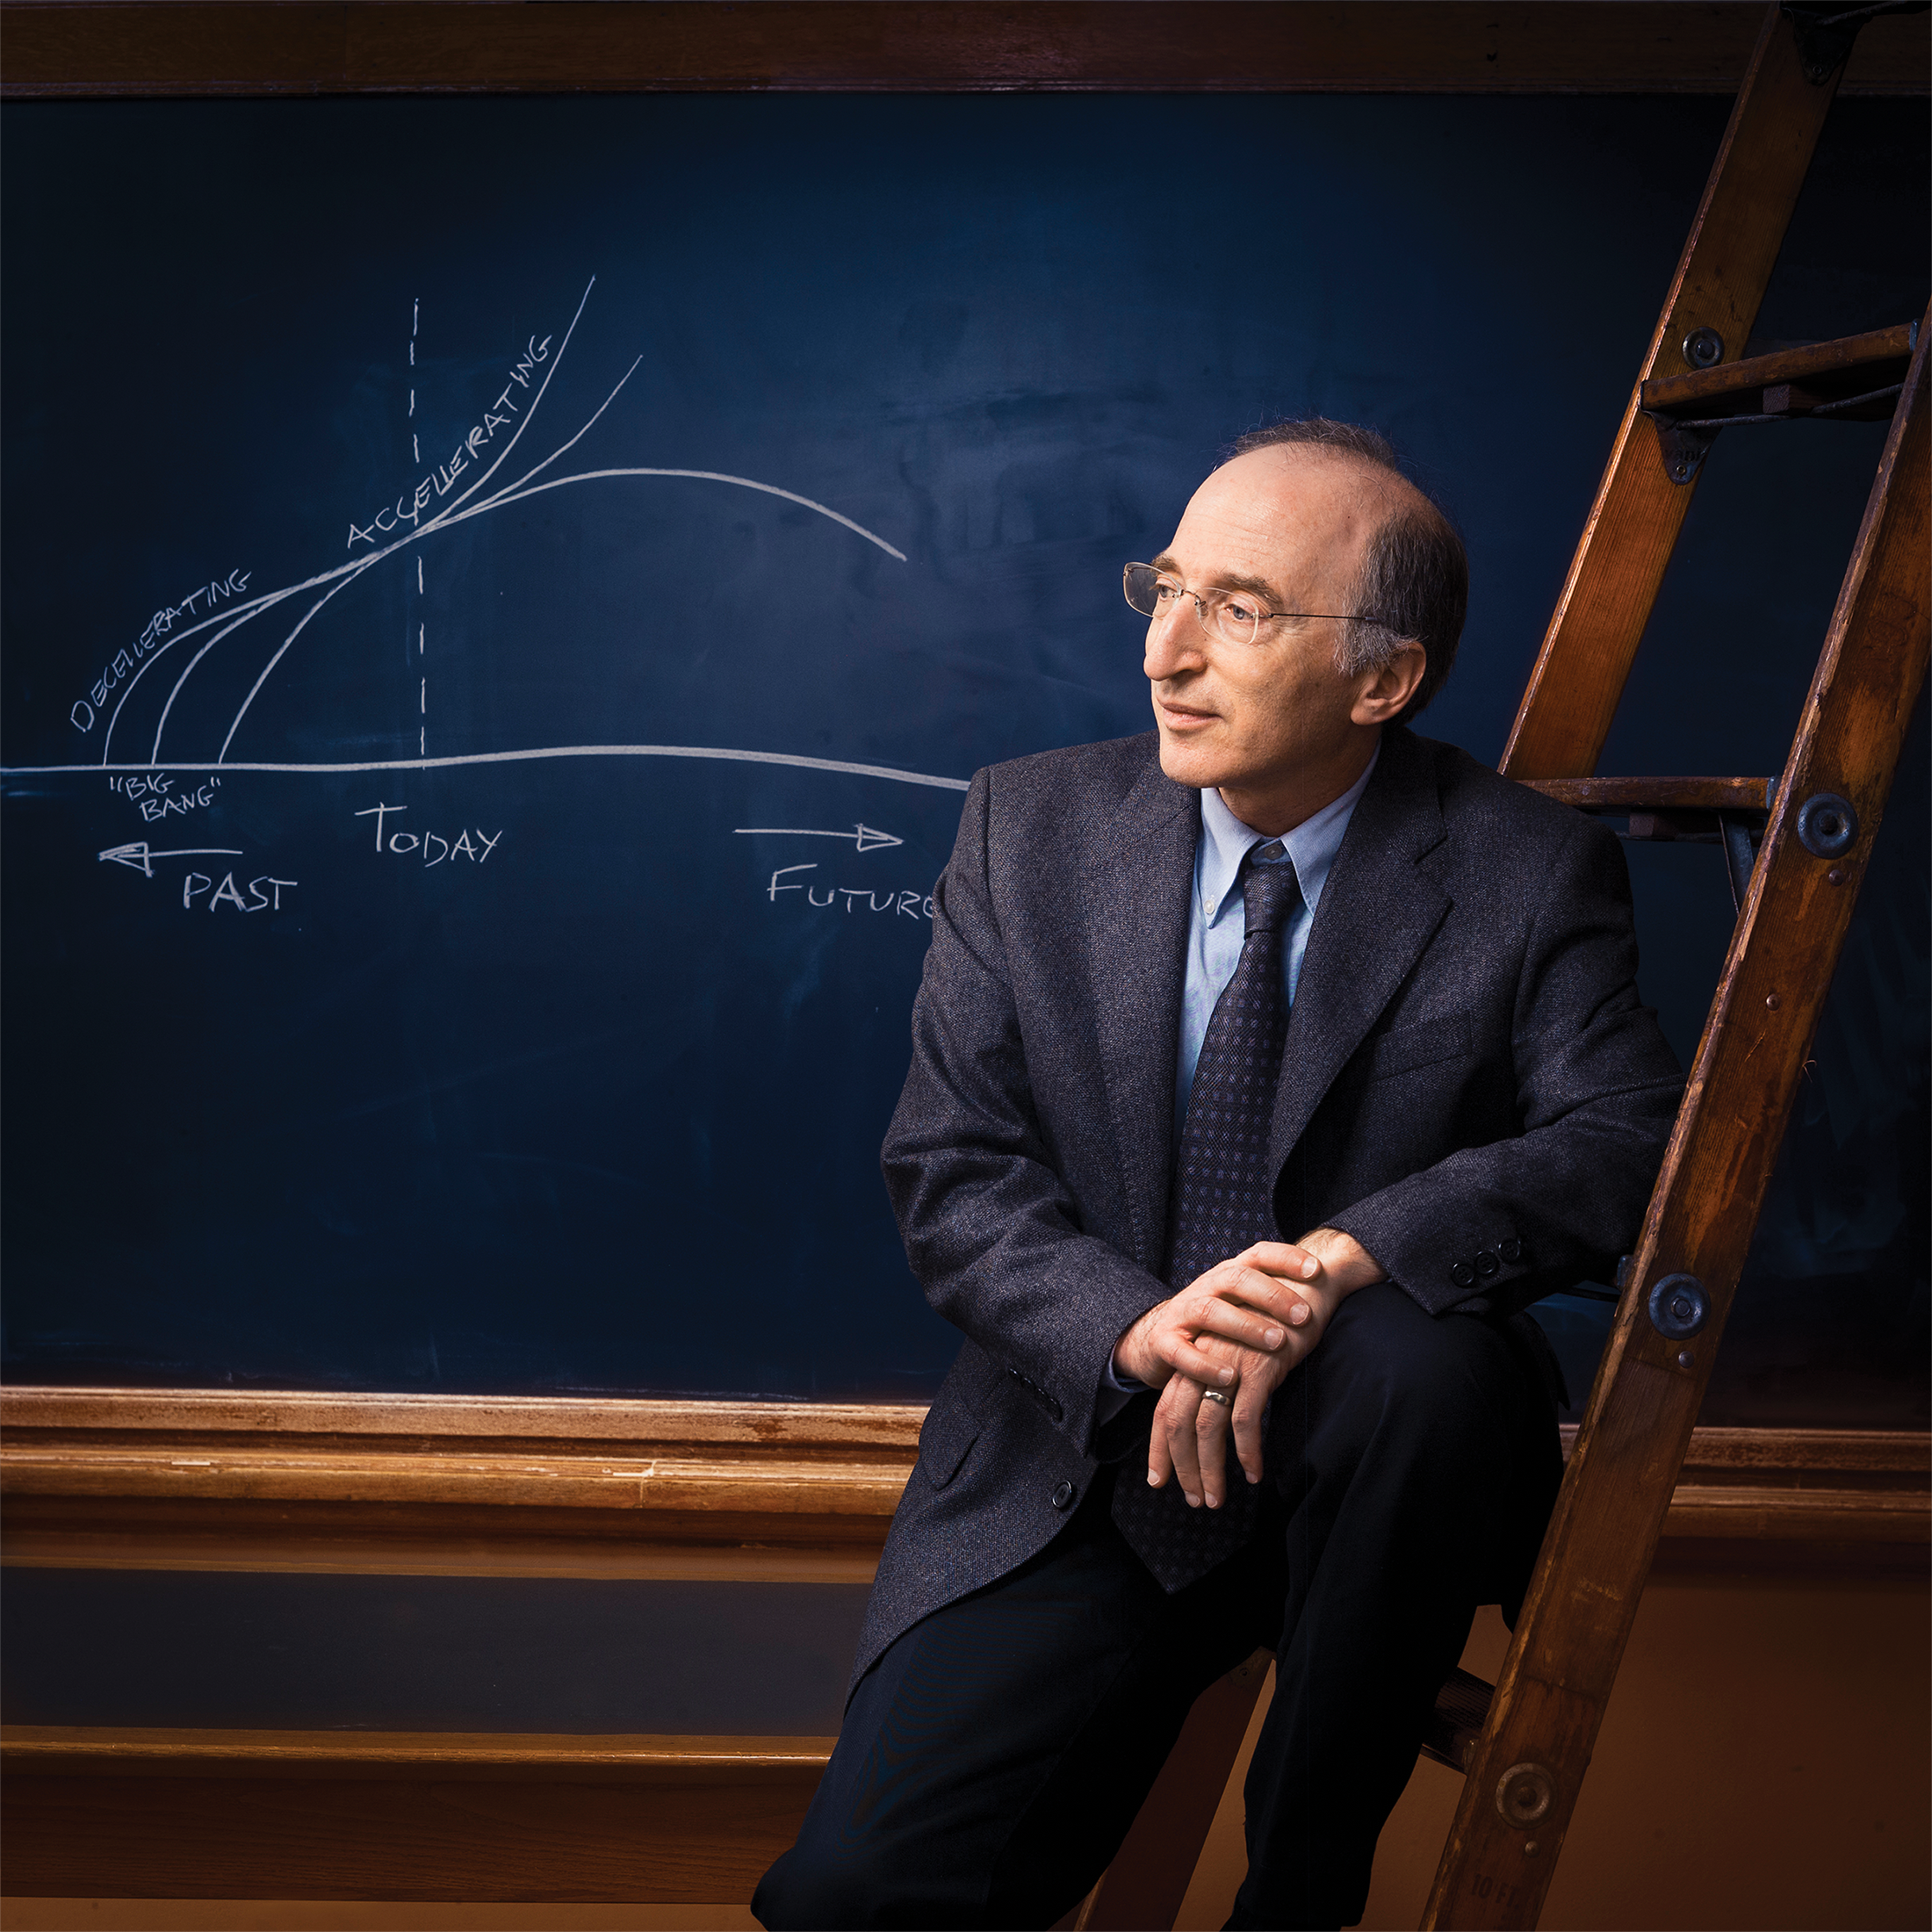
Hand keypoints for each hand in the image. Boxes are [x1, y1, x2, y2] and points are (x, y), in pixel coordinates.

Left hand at [1132, 1230, 1383, 1508]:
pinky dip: (1247, 1451)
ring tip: (1218, 1498)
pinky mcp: (1259, 1366)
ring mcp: (1229, 1362)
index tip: (1160, 1480)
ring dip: (1211, 1469)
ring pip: (1208, 1427)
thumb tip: (1213, 1426)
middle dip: (1182, 1467)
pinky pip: (1245, 1419)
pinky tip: (1253, 1472)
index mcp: (1195, 1356)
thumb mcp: (1239, 1351)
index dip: (1161, 1448)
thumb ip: (1222, 1381)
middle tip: (1193, 1500)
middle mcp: (1204, 1358)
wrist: (1306, 1283)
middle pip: (1178, 1421)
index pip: (1165, 1409)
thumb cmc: (1275, 1321)